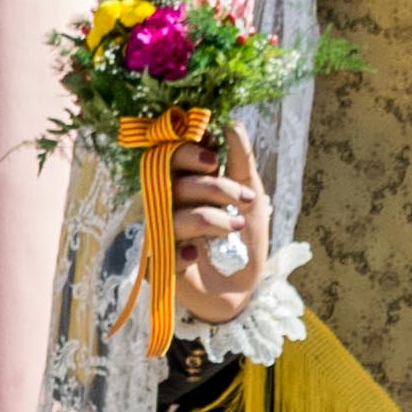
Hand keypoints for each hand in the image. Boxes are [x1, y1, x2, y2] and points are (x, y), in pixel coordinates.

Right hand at [164, 124, 268, 316]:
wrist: (245, 289)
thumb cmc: (245, 241)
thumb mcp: (251, 196)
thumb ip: (241, 160)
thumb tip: (231, 122)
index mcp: (187, 184)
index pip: (172, 156)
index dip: (189, 150)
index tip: (216, 155)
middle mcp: (169, 206)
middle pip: (173, 182)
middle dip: (211, 185)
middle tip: (241, 197)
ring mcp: (163, 235)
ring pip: (175, 215)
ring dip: (211, 219)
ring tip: (236, 229)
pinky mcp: (160, 266)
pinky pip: (164, 253)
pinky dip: (183, 253)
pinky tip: (198, 255)